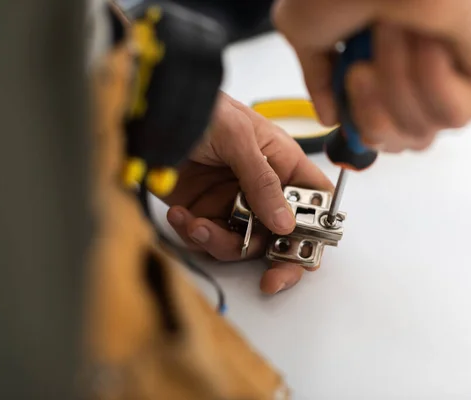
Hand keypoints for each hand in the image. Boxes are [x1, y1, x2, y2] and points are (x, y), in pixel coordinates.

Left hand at [164, 92, 332, 293]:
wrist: (154, 113)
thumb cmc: (205, 110)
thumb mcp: (239, 138)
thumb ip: (263, 182)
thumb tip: (285, 224)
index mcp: (283, 165)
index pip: (314, 200)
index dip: (317, 227)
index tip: (305, 250)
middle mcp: (262, 189)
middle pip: (283, 235)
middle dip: (277, 260)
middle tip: (271, 281)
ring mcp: (233, 203)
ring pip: (242, 244)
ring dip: (220, 242)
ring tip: (197, 225)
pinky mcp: (204, 211)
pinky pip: (207, 239)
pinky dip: (193, 233)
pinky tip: (180, 215)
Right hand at [273, 0, 470, 151]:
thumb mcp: (308, 30)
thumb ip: (319, 80)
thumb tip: (330, 115)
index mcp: (391, 56)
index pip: (387, 128)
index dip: (364, 130)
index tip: (347, 116)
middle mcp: (426, 65)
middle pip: (405, 141)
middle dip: (374, 114)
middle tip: (360, 72)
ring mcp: (461, 67)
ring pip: (426, 129)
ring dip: (398, 83)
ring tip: (392, 35)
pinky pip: (455, 114)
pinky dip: (431, 80)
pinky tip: (429, 39)